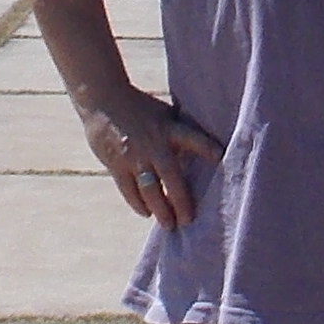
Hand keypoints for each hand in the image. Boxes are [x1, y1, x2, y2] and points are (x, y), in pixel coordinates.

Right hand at [80, 84, 221, 227]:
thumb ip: (179, 132)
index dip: (206, 147)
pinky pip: (129, 191)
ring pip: (149, 191)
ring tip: (169, 224)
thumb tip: (207, 150)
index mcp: (168, 128)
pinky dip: (139, 205)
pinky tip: (147, 213)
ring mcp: (132, 156)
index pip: (191, 137)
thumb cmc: (140, 107)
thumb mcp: (164, 114)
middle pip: (171, 178)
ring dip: (160, 210)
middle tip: (188, 220)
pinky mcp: (115, 165)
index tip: (221, 157)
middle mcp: (152, 144)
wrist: (102, 98)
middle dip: (181, 202)